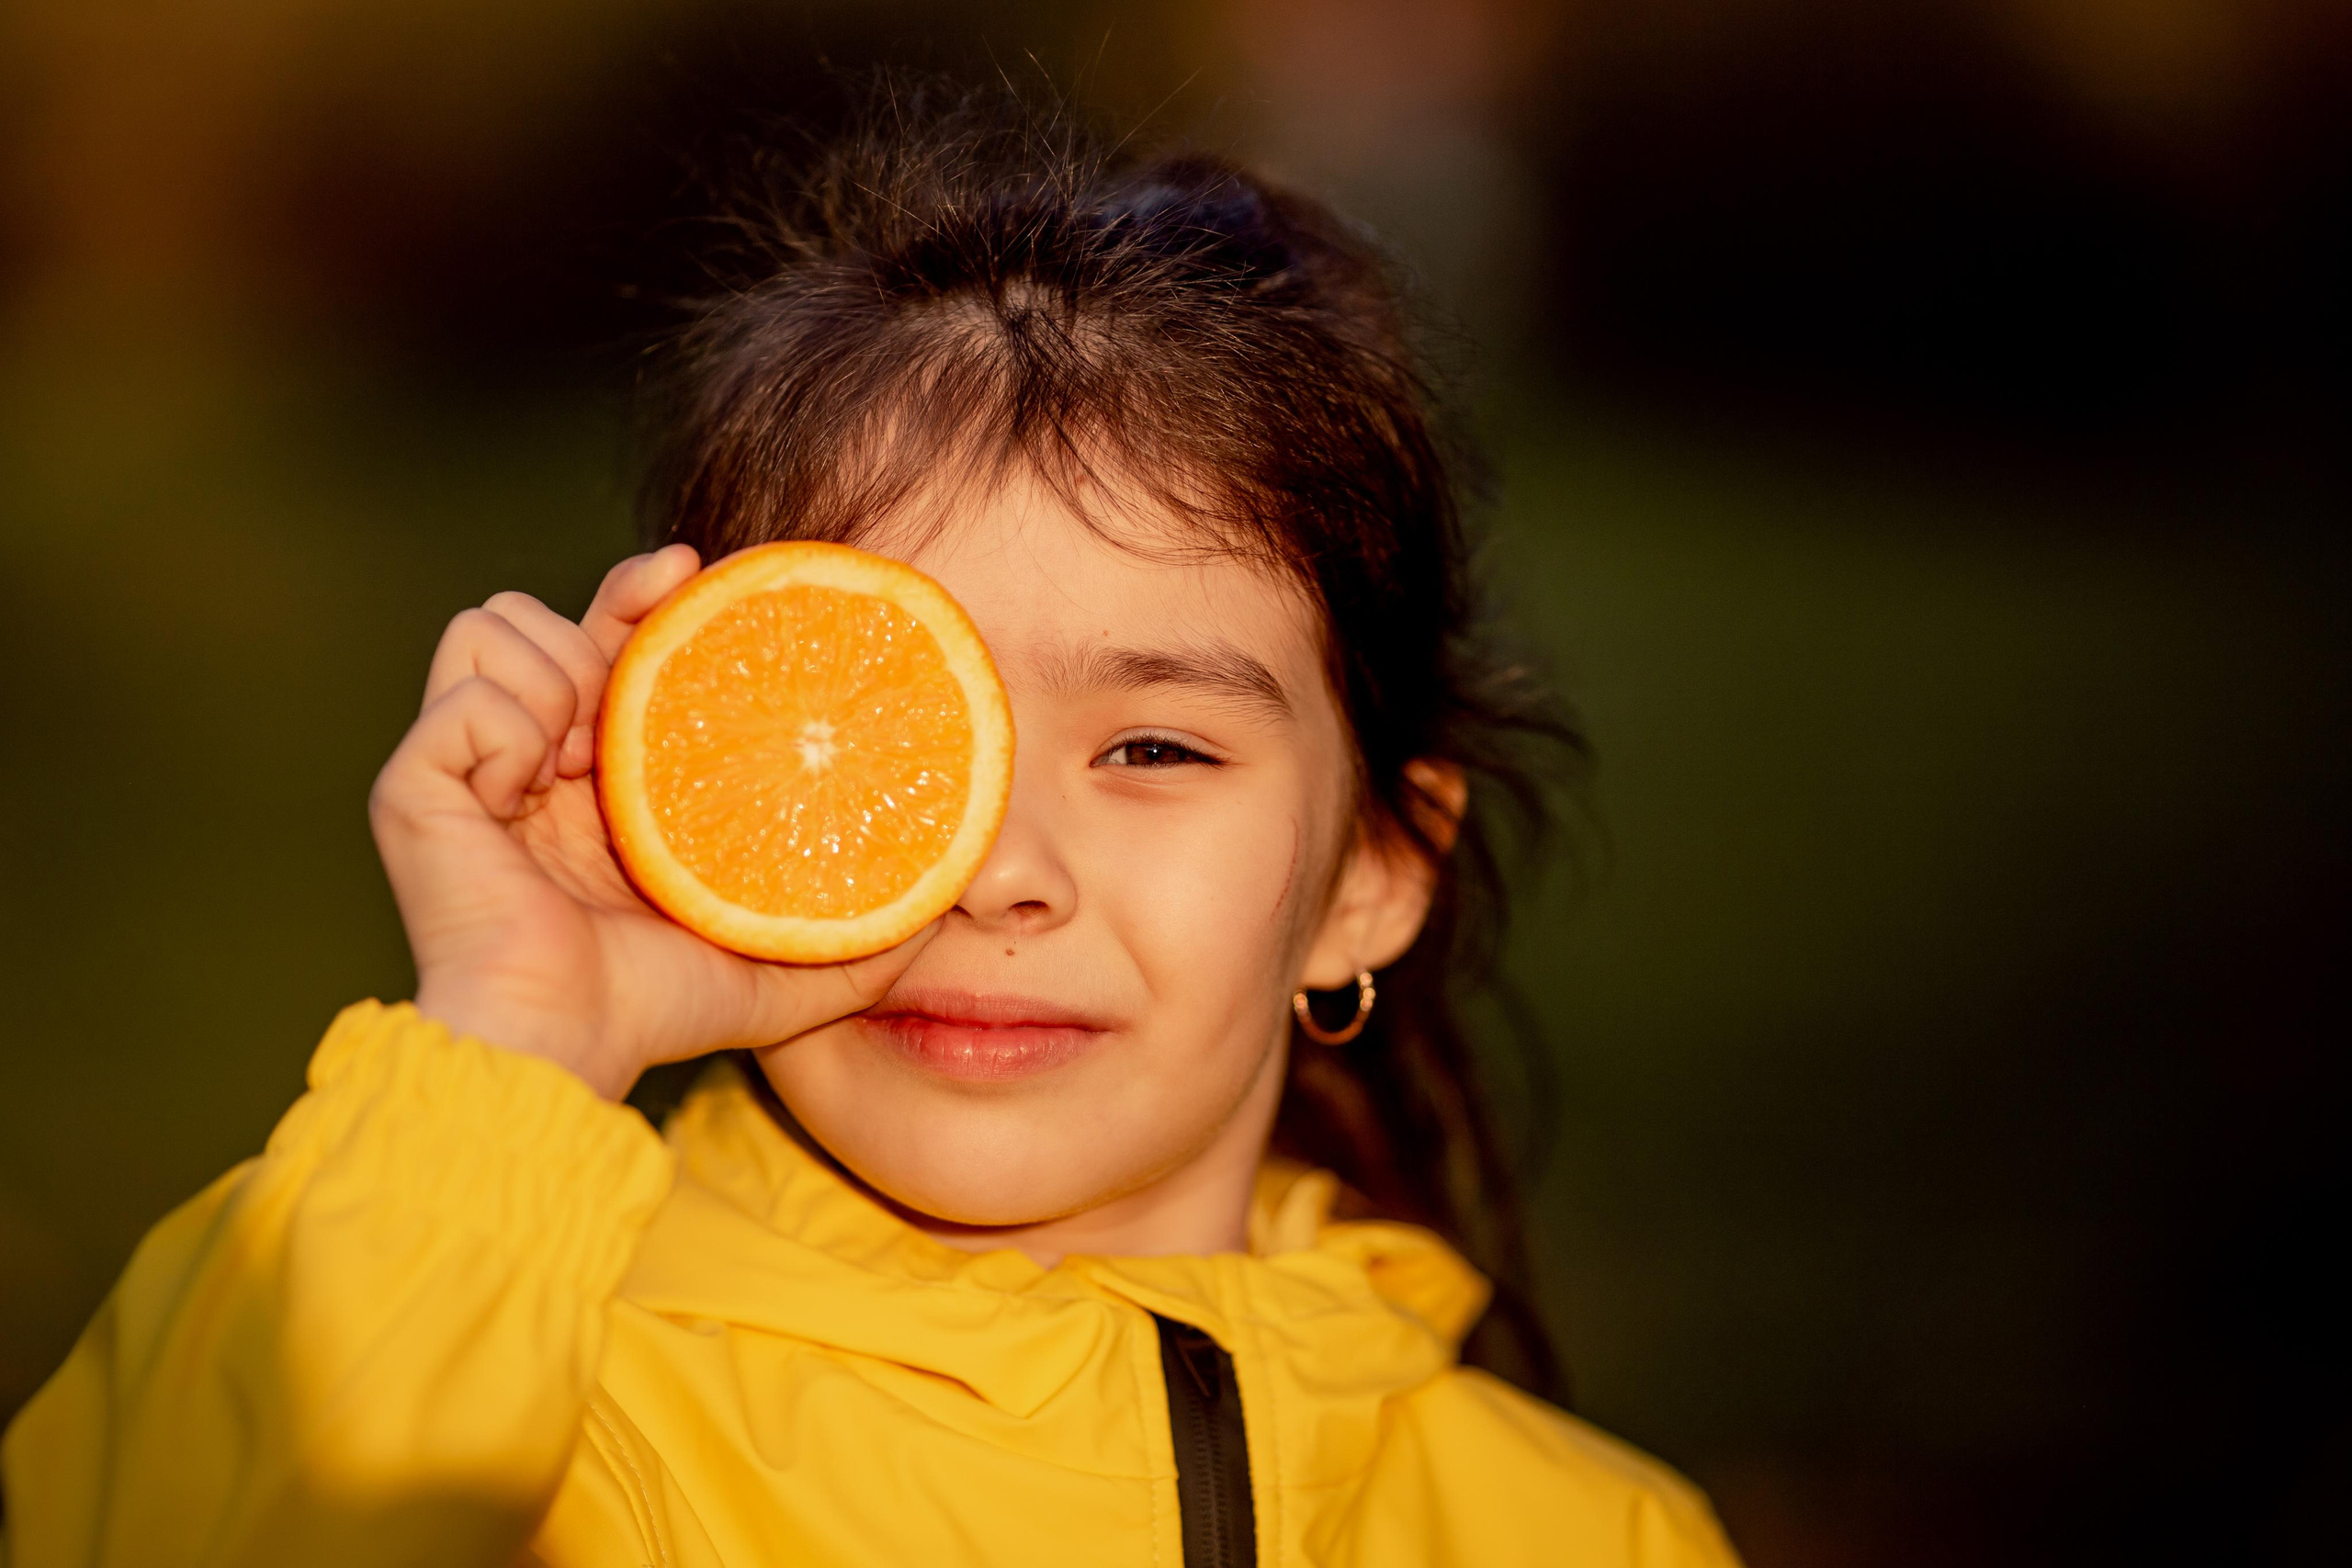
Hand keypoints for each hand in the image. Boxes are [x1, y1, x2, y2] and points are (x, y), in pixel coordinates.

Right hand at [369, 544, 933, 1098]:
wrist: (564, 1048)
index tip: (695, 569)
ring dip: (553, 669)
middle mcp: (528, 757)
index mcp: (600, 778)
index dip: (650, 595)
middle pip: (552, 613)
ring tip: (588, 754)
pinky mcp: (416, 787)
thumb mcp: (784, 965)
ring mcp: (466, 767)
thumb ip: (866, 930)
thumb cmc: (655, 1011)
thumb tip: (959, 892)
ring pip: (491, 628)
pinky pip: (460, 694)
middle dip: (609, 602)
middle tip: (655, 612)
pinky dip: (501, 719)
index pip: (616, 644)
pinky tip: (537, 778)